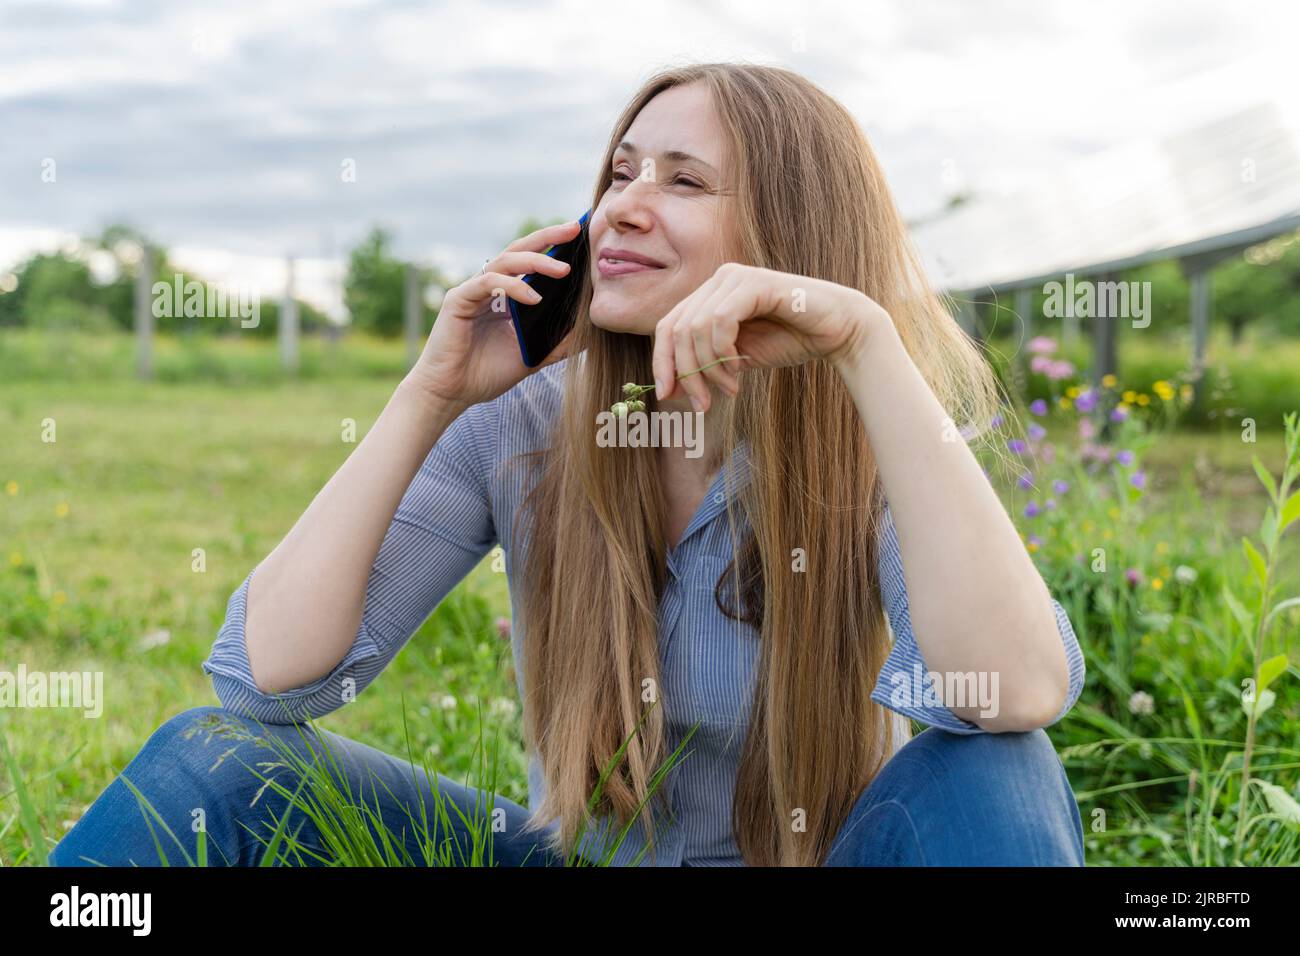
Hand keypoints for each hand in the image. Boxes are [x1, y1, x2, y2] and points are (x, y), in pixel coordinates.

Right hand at [403, 220, 582, 412]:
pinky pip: (488, 283)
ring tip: (563, 269)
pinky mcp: (459, 300)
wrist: (451, 393)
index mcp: (505, 295)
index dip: (553, 247)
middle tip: (574, 229)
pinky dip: (513, 287)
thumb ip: (558, 343)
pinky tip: (534, 298)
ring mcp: (472, 291)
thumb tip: (591, 334)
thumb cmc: (486, 374)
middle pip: (519, 250)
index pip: (530, 262)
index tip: (580, 237)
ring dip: (536, 262)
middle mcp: (488, 287)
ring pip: (505, 261)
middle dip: (547, 237)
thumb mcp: (533, 356)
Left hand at [650, 262, 887, 410]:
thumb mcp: (736, 360)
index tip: (666, 397)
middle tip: (703, 404)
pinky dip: (723, 352)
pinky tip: (739, 370)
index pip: (667, 327)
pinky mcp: (754, 283)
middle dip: (686, 374)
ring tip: (731, 387)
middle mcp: (718, 280)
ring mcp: (734, 278)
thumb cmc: (790, 341)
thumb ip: (704, 367)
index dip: (661, 363)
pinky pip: (719, 321)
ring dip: (708, 369)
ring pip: (695, 329)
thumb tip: (667, 391)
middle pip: (676, 330)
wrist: (838, 331)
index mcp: (710, 295)